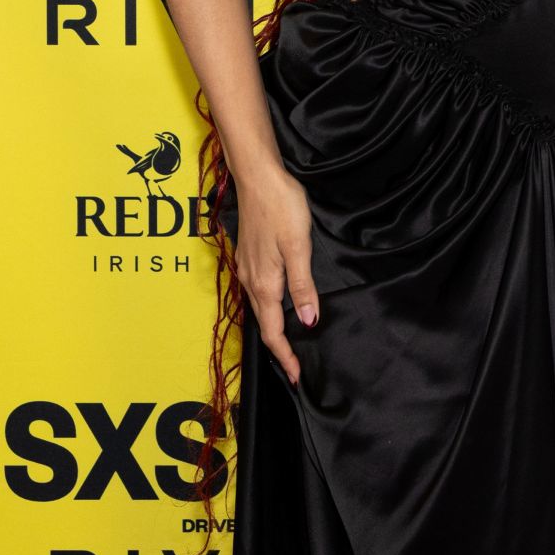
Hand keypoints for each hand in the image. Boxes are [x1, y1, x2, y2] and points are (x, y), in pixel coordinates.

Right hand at [236, 161, 319, 384]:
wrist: (257, 177)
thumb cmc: (281, 207)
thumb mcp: (298, 246)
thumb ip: (302, 285)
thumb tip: (308, 320)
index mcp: (265, 282)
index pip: (274, 330)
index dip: (284, 355)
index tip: (296, 376)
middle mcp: (251, 280)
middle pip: (264, 324)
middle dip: (278, 347)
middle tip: (294, 367)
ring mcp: (247, 267)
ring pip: (259, 308)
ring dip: (272, 328)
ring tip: (287, 344)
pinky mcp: (248, 256)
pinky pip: (256, 292)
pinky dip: (267, 308)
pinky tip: (277, 306)